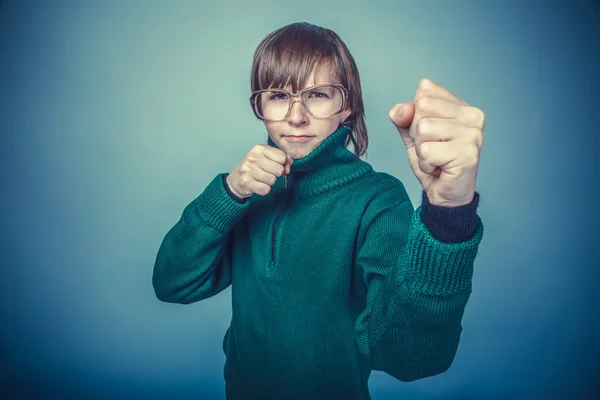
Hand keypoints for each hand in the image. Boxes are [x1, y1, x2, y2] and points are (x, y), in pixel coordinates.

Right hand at [226, 145, 293, 197]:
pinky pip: (266, 189)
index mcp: (259, 148)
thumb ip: (282, 158)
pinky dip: (264, 190)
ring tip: (262, 179)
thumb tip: (289, 163)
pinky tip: (258, 185)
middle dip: (276, 174)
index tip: (277, 165)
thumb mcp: (267, 158)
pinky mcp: (246, 182)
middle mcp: (253, 157)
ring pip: (273, 180)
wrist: (236, 179)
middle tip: (268, 173)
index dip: (283, 163)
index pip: (282, 157)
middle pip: (279, 170)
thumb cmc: (255, 167)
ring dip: (270, 182)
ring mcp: (248, 170)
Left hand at [389, 78, 484, 206]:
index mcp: (461, 105)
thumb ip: (403, 117)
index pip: (425, 90)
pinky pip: (427, 151)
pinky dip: (426, 164)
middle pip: (422, 108)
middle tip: (433, 149)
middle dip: (417, 133)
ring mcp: (473, 134)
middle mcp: (472, 116)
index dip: (416, 114)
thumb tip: (403, 109)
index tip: (430, 133)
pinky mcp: (467, 154)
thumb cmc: (433, 162)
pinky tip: (439, 168)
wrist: (445, 195)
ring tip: (436, 159)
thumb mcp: (412, 134)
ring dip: (422, 150)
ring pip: (423, 129)